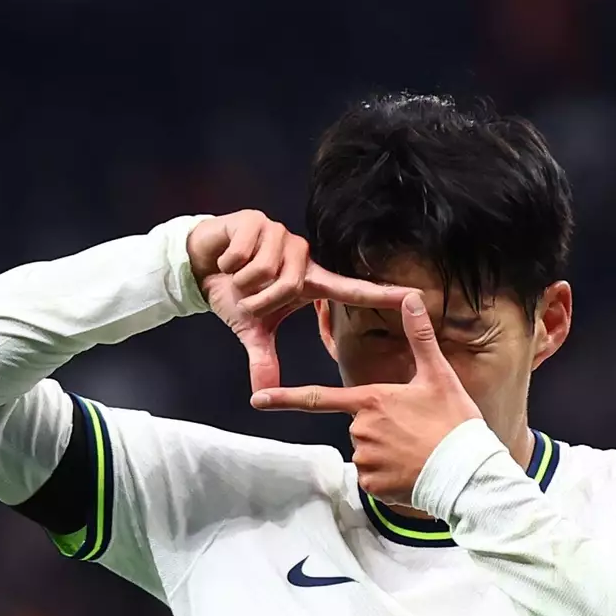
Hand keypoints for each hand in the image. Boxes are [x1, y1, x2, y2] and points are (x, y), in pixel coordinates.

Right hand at [187, 210, 412, 391]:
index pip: (352, 290)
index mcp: (309, 281)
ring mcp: (282, 235)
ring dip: (243, 281)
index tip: (414, 296)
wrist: (201, 263)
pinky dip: (229, 263)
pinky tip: (228, 258)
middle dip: (260, 299)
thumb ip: (263, 358)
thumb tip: (261, 394)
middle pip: (288, 286)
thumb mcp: (251, 329)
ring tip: (238, 276)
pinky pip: (245, 254)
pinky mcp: (258, 221)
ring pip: (266, 270)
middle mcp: (303, 256)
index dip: (382, 294)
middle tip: (247, 298)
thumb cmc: (235, 293)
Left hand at [250, 292, 483, 504]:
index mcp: (371, 401)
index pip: (319, 398)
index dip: (285, 398)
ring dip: (387, 453)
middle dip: (381, 429)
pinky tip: (412, 471)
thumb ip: (419, 337)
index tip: (257, 400)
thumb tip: (411, 297)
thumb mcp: (438, 376)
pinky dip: (389, 476)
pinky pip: (373, 478)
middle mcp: (361, 430)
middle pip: (358, 426)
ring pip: (367, 452)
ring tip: (418, 452)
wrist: (467, 473)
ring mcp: (365, 459)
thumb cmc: (454, 422)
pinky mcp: (373, 485)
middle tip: (416, 431)